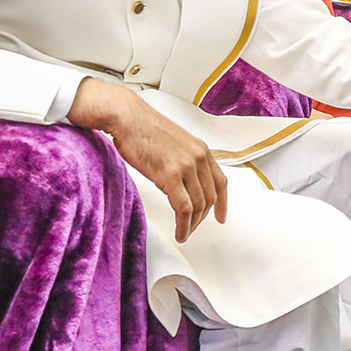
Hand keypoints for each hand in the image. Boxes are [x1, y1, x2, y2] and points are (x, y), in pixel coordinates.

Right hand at [71, 78, 226, 240]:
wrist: (128, 118)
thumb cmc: (144, 128)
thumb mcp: (174, 142)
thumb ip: (185, 160)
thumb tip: (183, 181)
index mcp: (201, 149)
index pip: (220, 182)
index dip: (222, 203)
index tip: (220, 215)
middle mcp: (198, 158)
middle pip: (210, 197)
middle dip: (203, 217)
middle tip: (194, 227)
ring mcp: (186, 167)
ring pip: (198, 205)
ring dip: (192, 224)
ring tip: (184, 232)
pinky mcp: (171, 175)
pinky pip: (184, 208)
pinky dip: (183, 225)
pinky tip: (180, 232)